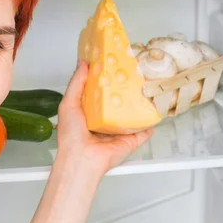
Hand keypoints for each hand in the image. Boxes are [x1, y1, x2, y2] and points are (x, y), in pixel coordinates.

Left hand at [55, 61, 153, 179]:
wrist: (82, 158)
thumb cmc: (71, 136)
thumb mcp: (68, 103)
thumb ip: (76, 83)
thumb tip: (83, 64)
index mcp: (88, 113)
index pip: (99, 92)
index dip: (104, 79)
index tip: (111, 64)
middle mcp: (103, 121)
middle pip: (117, 101)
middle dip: (123, 89)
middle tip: (131, 74)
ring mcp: (118, 131)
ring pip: (132, 113)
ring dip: (138, 102)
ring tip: (145, 87)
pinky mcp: (130, 140)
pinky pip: (143, 129)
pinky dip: (150, 121)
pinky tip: (154, 110)